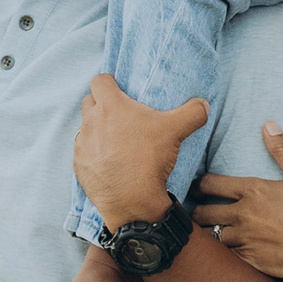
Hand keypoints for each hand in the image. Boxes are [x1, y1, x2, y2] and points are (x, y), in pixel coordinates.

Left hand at [72, 71, 207, 227]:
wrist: (132, 201)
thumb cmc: (150, 160)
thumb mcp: (176, 131)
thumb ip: (193, 112)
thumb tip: (203, 104)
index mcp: (110, 106)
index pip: (99, 80)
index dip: (110, 82)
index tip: (120, 90)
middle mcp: (91, 122)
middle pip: (89, 101)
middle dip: (101, 104)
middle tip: (120, 115)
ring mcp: (82, 144)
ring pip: (86, 127)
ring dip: (97, 129)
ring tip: (115, 140)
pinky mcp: (79, 165)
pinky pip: (83, 151)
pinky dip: (93, 152)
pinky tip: (109, 161)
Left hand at [193, 126, 282, 281]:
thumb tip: (268, 125)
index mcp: (253, 191)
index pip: (211, 184)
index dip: (198, 184)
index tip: (195, 186)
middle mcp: (242, 215)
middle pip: (204, 212)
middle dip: (196, 210)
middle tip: (194, 210)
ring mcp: (243, 239)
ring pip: (210, 236)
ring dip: (207, 233)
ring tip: (204, 231)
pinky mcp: (248, 259)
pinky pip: (224, 255)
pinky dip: (221, 252)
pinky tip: (222, 251)